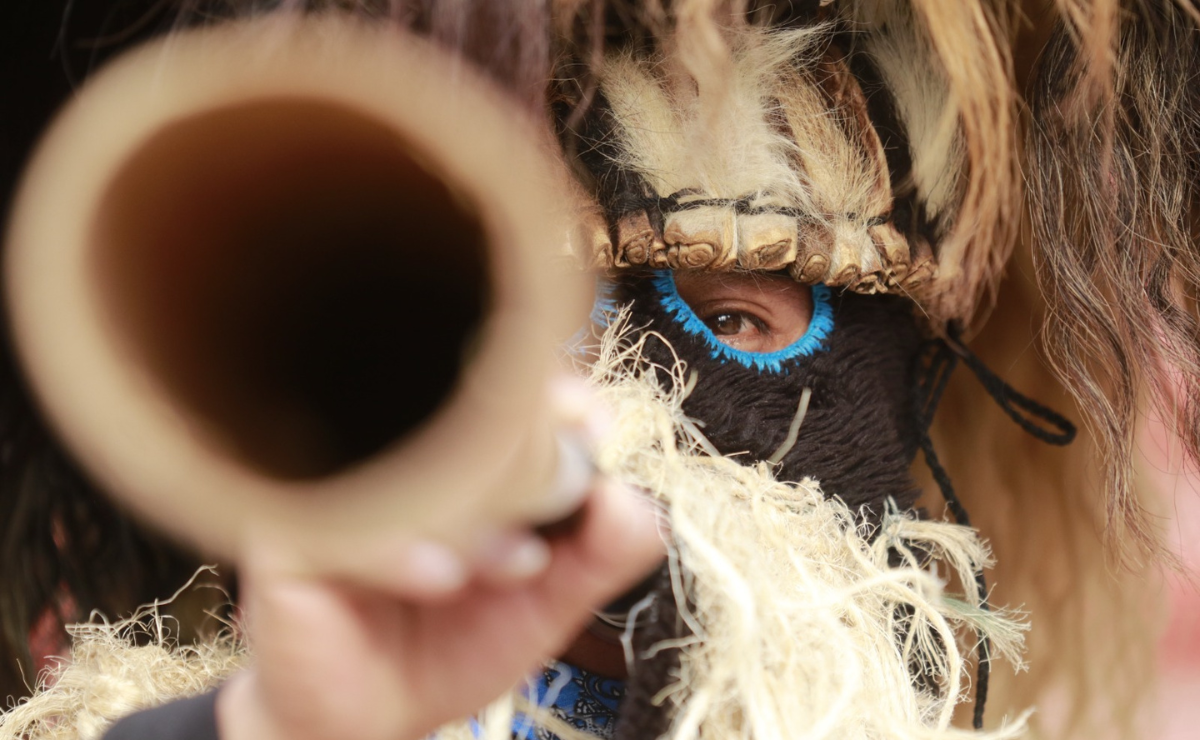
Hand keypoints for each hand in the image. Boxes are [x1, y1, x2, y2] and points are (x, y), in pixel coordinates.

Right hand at [217, 383, 663, 739]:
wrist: (368, 719)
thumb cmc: (450, 643)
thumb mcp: (547, 601)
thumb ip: (602, 550)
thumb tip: (629, 496)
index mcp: (454, 450)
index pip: (503, 382)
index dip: (555, 397)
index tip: (590, 432)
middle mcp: (393, 453)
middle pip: (457, 406)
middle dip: (526, 460)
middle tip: (558, 514)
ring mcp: (338, 489)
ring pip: (406, 458)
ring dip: (476, 513)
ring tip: (514, 565)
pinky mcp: (290, 540)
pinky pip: (345, 524)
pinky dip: (404, 550)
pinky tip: (439, 579)